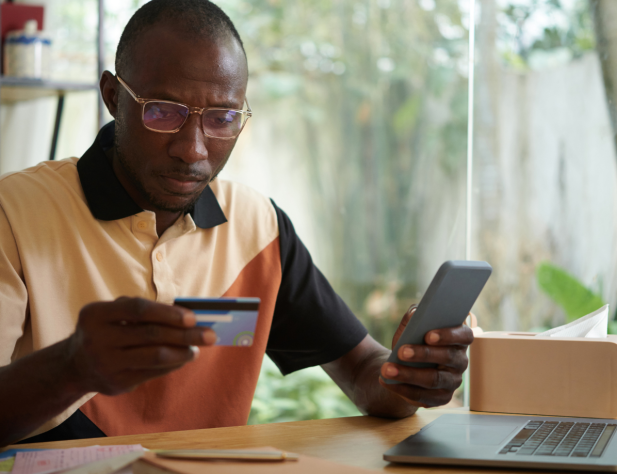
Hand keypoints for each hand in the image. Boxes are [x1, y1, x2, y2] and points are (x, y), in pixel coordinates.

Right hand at [65, 297, 216, 395]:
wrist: (74, 366)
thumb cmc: (105, 330)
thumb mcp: (112, 313)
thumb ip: (143, 310)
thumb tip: (186, 316)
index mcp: (95, 315)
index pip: (138, 310)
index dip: (168, 313)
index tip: (192, 318)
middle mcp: (97, 339)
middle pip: (150, 334)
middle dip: (185, 335)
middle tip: (209, 335)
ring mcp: (106, 364)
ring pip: (154, 357)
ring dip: (182, 352)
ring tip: (198, 349)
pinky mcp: (116, 384)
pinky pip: (152, 373)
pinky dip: (172, 365)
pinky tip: (184, 358)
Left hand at [379, 306, 473, 407]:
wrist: (406, 365)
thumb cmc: (413, 340)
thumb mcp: (411, 327)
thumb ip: (414, 317)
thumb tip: (415, 313)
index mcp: (459, 339)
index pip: (465, 335)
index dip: (449, 335)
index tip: (428, 335)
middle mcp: (461, 361)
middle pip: (447, 357)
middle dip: (423, 354)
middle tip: (401, 351)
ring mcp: (453, 381)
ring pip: (434, 379)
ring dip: (409, 374)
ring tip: (387, 370)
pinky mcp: (442, 397)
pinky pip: (423, 396)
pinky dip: (403, 389)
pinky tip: (387, 382)